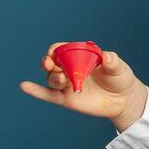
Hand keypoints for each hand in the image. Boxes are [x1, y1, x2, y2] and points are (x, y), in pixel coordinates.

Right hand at [19, 43, 146, 127]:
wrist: (123, 99)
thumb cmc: (119, 78)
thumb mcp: (118, 68)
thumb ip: (112, 61)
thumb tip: (107, 56)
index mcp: (78, 56)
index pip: (61, 49)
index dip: (55, 49)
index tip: (54, 52)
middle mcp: (69, 69)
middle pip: (51, 63)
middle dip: (47, 61)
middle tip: (50, 63)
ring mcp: (66, 84)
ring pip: (51, 78)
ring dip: (53, 77)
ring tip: (63, 80)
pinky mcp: (66, 98)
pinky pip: (48, 94)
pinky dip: (35, 91)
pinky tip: (24, 86)